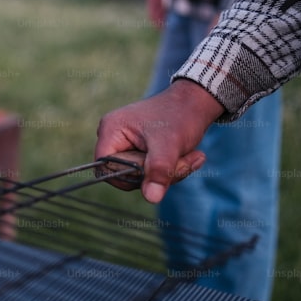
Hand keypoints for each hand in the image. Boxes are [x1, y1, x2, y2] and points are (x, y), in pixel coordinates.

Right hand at [94, 79, 223, 202]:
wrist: (195, 103)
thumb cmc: (180, 116)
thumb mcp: (170, 145)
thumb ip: (159, 170)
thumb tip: (151, 198)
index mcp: (111, 130)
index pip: (105, 167)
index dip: (128, 177)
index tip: (155, 174)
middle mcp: (113, 136)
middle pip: (126, 173)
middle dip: (158, 174)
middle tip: (184, 162)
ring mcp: (125, 142)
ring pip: (141, 174)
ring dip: (170, 172)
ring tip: (192, 157)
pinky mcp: (138, 148)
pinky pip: (149, 170)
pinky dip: (170, 168)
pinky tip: (188, 157)